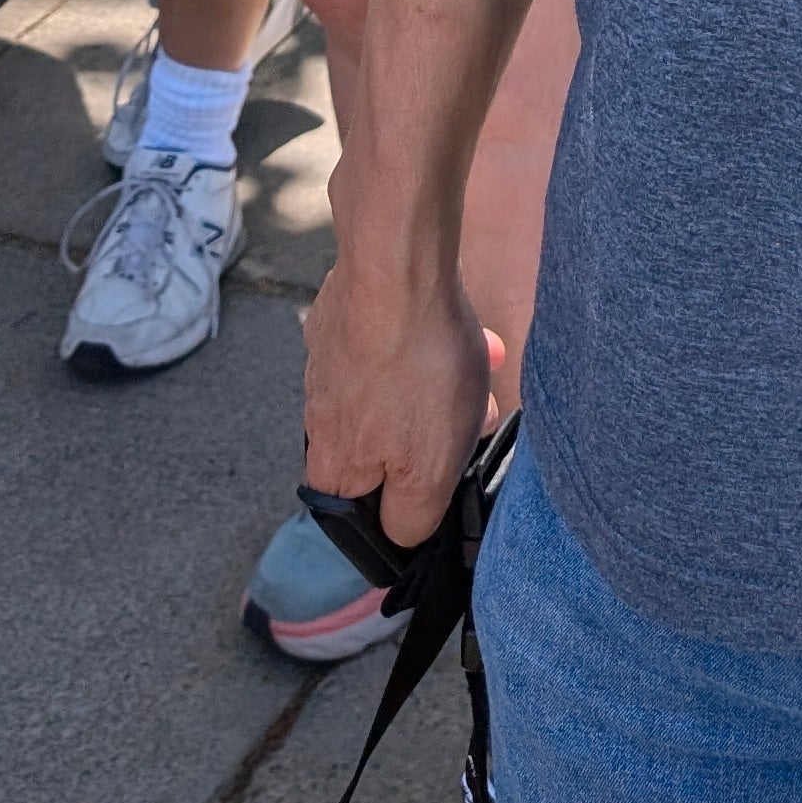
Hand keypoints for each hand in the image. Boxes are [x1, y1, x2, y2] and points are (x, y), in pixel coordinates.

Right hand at [302, 251, 500, 553]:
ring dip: (442, 382)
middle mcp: (320, 414)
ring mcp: (330, 359)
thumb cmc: (415, 369)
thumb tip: (401, 536)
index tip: (447, 480)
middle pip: (387, 443)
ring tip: (480, 360)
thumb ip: (411, 518)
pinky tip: (459, 322)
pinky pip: (392, 340)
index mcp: (332, 464)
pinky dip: (428, 338)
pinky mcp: (346, 314)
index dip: (410, 503)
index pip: (361, 511)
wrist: (396, 265)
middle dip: (439, 433)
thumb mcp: (428, 470)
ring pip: (396, 389)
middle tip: (477, 416)